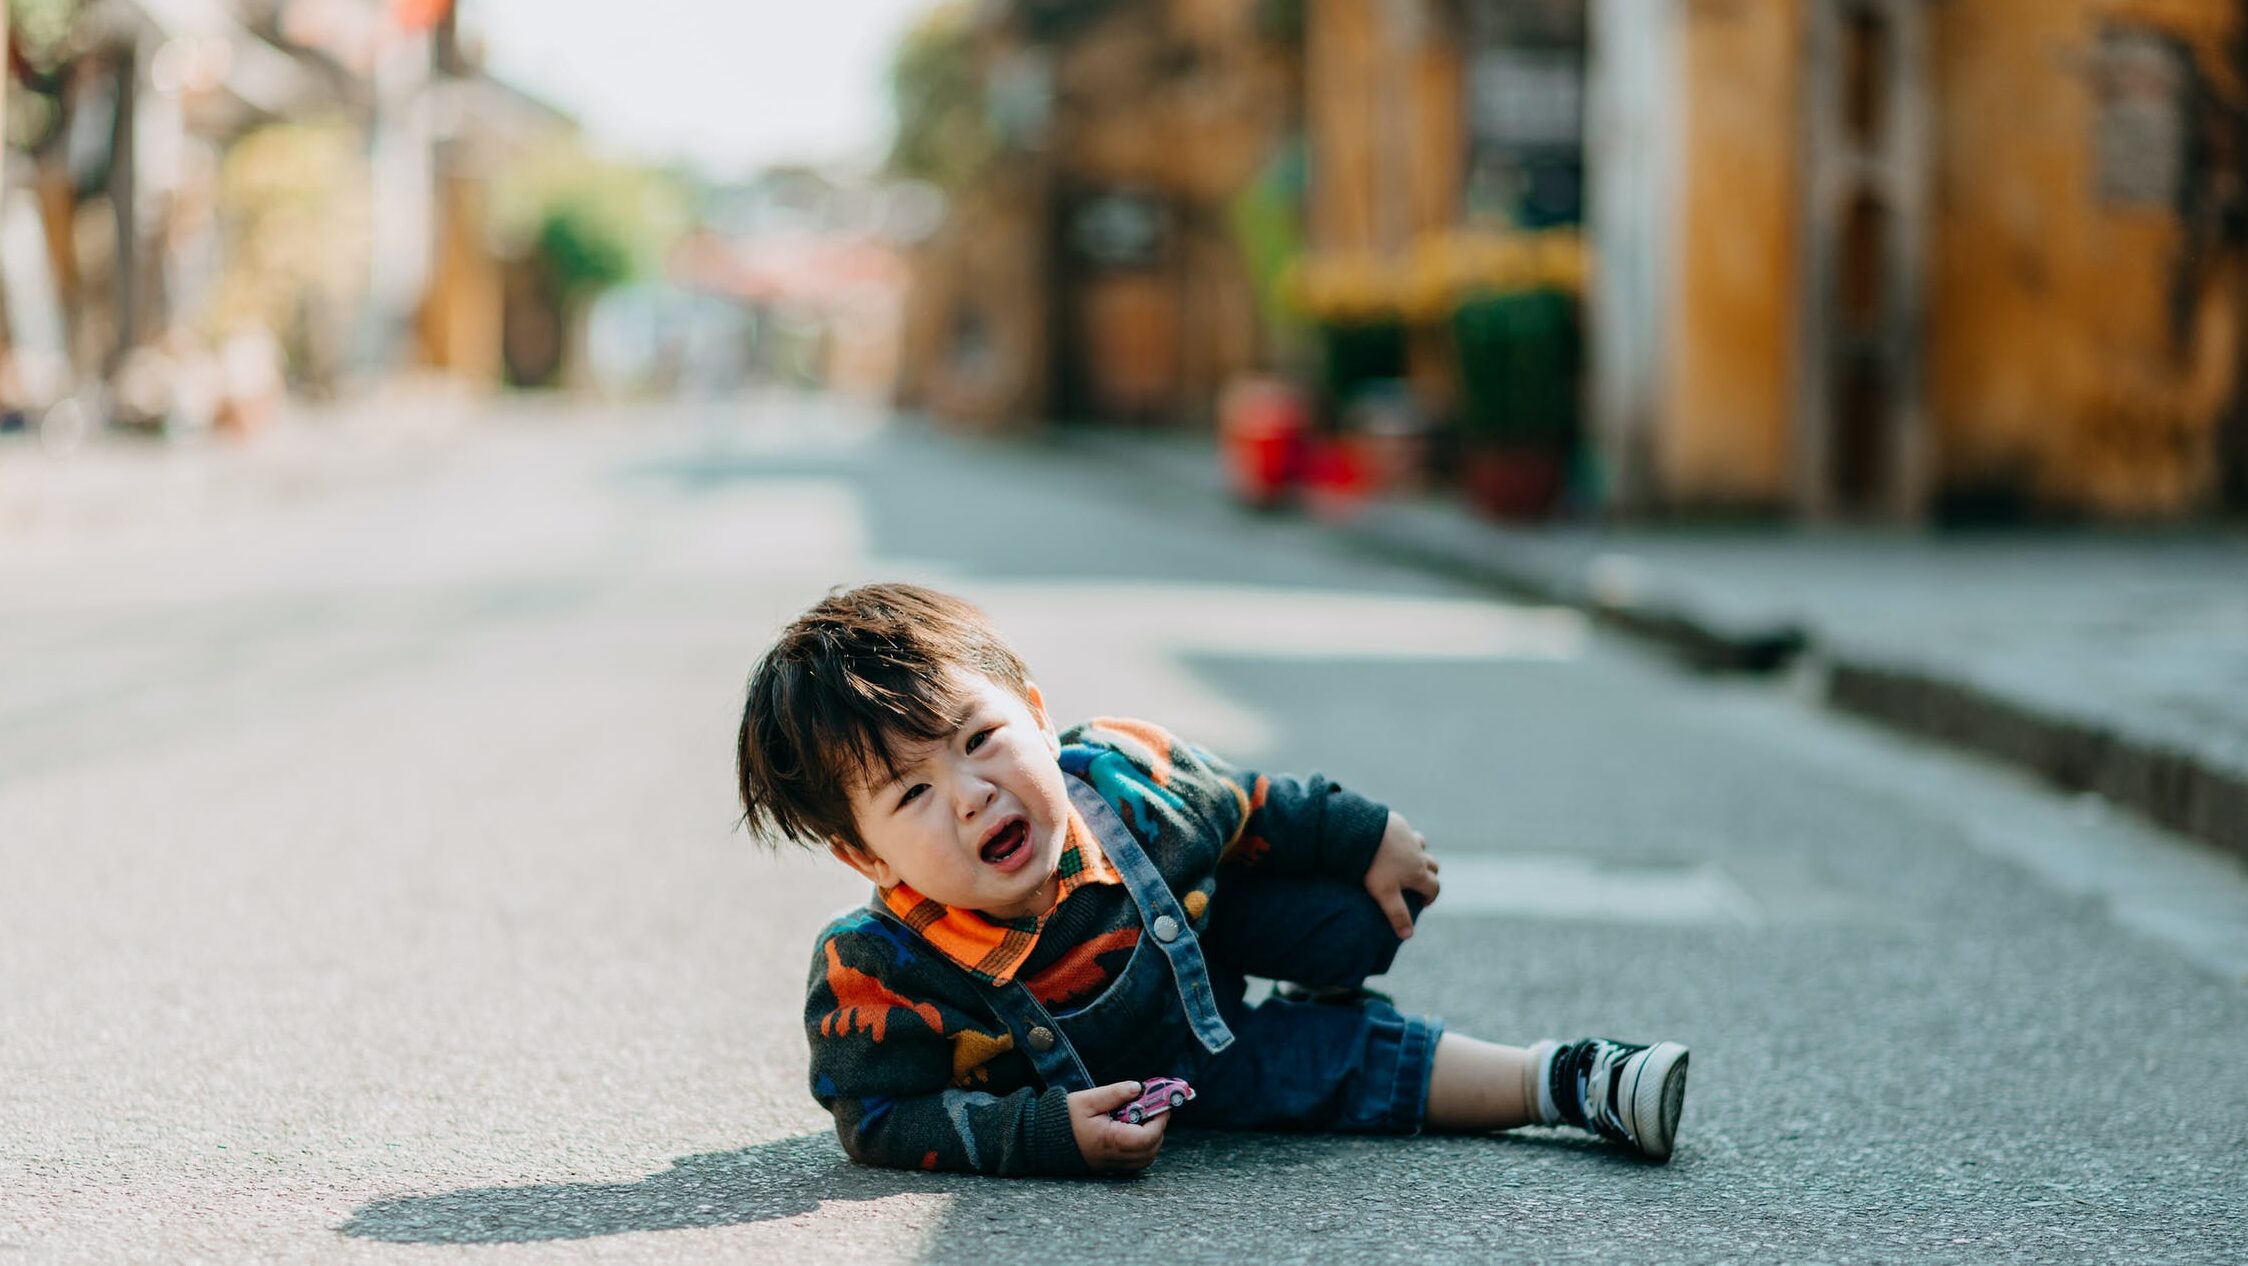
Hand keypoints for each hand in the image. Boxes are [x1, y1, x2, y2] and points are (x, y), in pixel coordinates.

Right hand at [1068, 1081, 1169, 1173]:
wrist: (1042, 1139)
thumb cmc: (1063, 1119)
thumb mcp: (1088, 1100)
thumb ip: (1114, 1093)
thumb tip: (1137, 1088)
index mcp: (1110, 1140)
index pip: (1147, 1136)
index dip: (1160, 1121)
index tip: (1162, 1105)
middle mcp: (1113, 1157)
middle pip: (1150, 1150)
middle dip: (1159, 1129)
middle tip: (1154, 1110)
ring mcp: (1111, 1165)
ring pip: (1145, 1159)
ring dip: (1152, 1140)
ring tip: (1143, 1120)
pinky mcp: (1107, 1167)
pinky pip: (1134, 1163)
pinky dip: (1142, 1150)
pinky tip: (1133, 1132)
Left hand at [1364, 810, 1439, 938]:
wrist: (1364, 831)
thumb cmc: (1374, 865)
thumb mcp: (1384, 893)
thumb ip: (1397, 914)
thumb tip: (1408, 935)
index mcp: (1417, 872)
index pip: (1434, 887)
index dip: (1431, 897)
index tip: (1423, 903)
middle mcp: (1418, 854)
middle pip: (1433, 865)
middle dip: (1430, 875)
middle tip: (1417, 884)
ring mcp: (1409, 836)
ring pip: (1422, 845)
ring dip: (1419, 853)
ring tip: (1405, 861)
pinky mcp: (1398, 823)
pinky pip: (1405, 831)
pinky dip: (1403, 838)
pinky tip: (1390, 840)